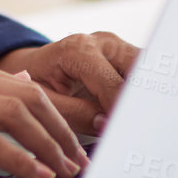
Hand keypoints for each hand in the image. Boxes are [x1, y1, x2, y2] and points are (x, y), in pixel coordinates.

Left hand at [0, 32, 140, 135]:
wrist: (30, 66)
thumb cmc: (33, 82)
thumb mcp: (45, 101)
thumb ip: (74, 114)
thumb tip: (107, 125)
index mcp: (78, 50)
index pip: (113, 85)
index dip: (121, 113)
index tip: (125, 135)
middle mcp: (101, 42)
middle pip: (139, 69)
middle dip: (143, 99)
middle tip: (144, 128)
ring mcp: (116, 47)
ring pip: (147, 69)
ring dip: (147, 95)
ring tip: (145, 122)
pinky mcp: (125, 56)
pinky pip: (143, 73)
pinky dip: (145, 93)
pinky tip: (143, 114)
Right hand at [0, 54, 89, 177]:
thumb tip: (20, 87)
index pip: (24, 85)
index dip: (60, 112)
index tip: (80, 140)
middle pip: (27, 96)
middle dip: (62, 130)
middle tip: (80, 161)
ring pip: (13, 113)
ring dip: (47, 144)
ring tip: (64, 171)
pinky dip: (18, 158)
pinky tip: (34, 175)